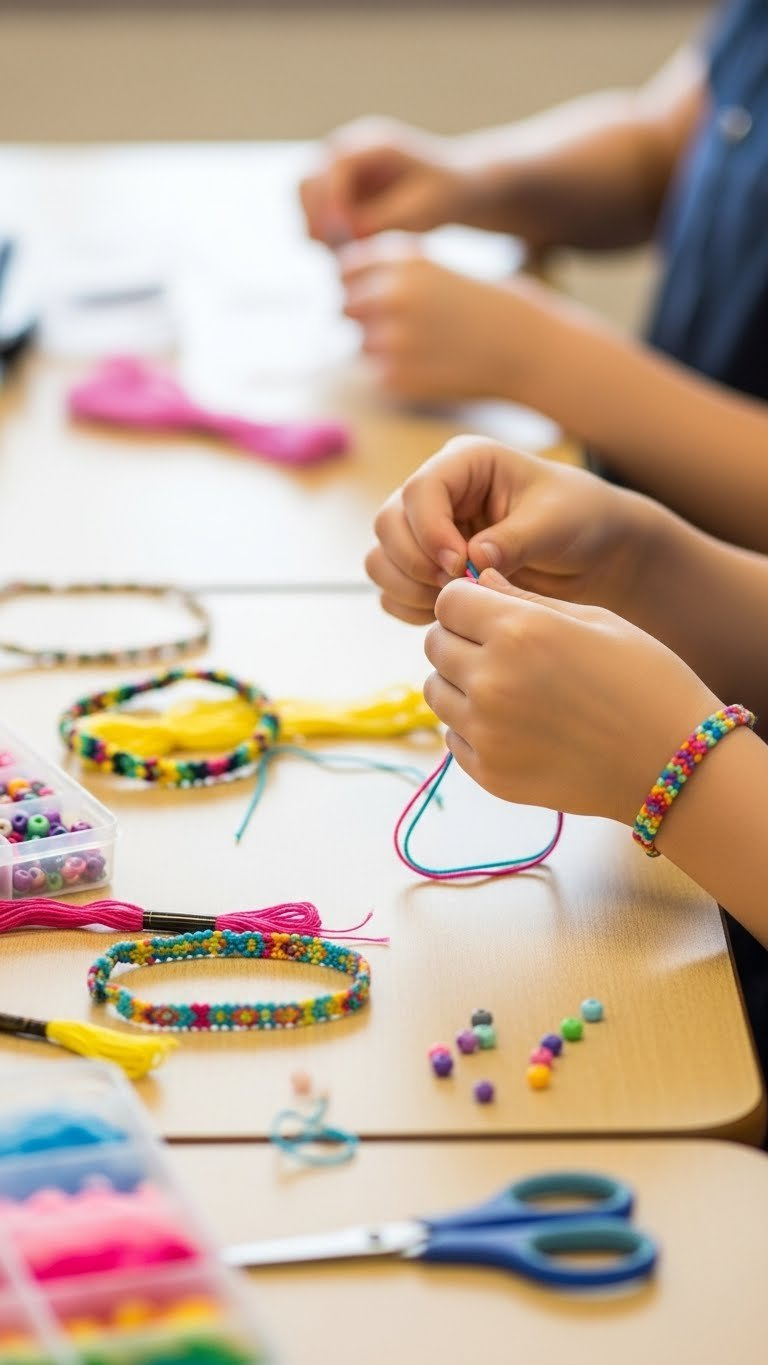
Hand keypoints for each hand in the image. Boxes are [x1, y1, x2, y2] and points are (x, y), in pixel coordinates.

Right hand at [299, 117, 463, 244]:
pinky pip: (313, 214)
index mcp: (371, 144)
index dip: (334, 203)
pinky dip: (322, 234)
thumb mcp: (419, 210)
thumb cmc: (441, 197)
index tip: (347, 236)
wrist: (449, 188)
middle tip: (333, 250)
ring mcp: (336, 170)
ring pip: (303, 199)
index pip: (333, 167)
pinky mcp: (334, 190)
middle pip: (307, 181)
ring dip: (315, 228)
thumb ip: (382, 220)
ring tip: (341, 253)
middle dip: (317, 218)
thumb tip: (348, 233)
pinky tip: (344, 250)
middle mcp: (346, 151)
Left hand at [339, 235, 520, 399]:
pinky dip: (399, 374)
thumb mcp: (434, 271)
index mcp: (400, 261)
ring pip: (361, 344)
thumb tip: (338, 294)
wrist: (523, 347)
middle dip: (365, 316)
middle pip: (345, 307)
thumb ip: (386, 275)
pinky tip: (433, 368)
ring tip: (428, 348)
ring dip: (383, 348)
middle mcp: (390, 295)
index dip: (359, 284)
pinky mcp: (394, 378)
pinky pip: (378, 375)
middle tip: (403, 327)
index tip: (379, 296)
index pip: (345, 270)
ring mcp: (390, 339)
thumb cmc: (481, 308)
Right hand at [366, 436, 651, 624]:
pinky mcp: (425, 569)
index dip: (430, 530)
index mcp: (466, 463)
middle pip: (387, 524)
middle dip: (415, 562)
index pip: (419, 489)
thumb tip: (472, 559)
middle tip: (458, 587)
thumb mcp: (557, 522)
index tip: (460, 565)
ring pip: (381, 559)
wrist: (593, 554)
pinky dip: (412, 607)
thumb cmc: (580, 519)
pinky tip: (451, 612)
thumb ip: (514, 539)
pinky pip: (392, 591)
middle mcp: (437, 495)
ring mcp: (426, 533)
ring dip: (409, 587)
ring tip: (456, 600)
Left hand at [424, 573, 719, 823]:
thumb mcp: (595, 621)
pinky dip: (471, 727)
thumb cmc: (645, 680)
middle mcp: (490, 680)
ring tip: (508, 688)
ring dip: (459, 683)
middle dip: (459, 639)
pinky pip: (452, 736)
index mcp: (518, 630)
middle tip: (500, 650)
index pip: (448, 601)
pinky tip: (515, 725)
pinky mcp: (489, 774)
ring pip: (435, 691)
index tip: (488, 612)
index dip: (467, 602)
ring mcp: (486, 732)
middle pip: (435, 644)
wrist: (674, 764)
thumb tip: (480, 581)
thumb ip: (525, 599)